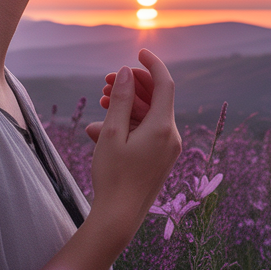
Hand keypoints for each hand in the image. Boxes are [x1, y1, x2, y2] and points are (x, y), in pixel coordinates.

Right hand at [87, 49, 181, 232]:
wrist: (119, 217)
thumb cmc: (113, 176)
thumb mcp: (112, 133)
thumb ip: (122, 100)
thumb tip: (128, 73)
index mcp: (163, 127)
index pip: (164, 84)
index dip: (152, 65)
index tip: (139, 51)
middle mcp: (171, 136)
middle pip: (156, 99)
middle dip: (133, 86)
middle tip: (109, 81)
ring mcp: (167, 149)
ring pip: (149, 116)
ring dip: (127, 106)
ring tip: (102, 101)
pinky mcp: (160, 160)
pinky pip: (146, 134)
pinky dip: (127, 126)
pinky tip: (100, 129)